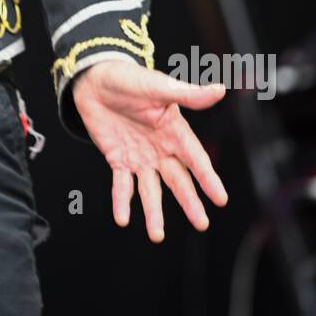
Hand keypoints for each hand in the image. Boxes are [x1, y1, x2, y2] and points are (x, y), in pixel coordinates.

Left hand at [70, 59, 228, 241]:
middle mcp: (160, 149)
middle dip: (189, 202)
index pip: (195, 159)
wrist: (94, 79)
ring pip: (150, 190)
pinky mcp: (118, 160)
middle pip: (177, 180)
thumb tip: (220, 90)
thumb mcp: (158, 86)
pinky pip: (121, 185)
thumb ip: (187, 94)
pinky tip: (122, 218)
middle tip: (201, 224)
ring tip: (157, 235)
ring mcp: (139, 157)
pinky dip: (121, 201)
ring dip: (154, 212)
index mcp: (174, 131)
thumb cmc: (129, 79)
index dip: (208, 178)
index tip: (220, 199)